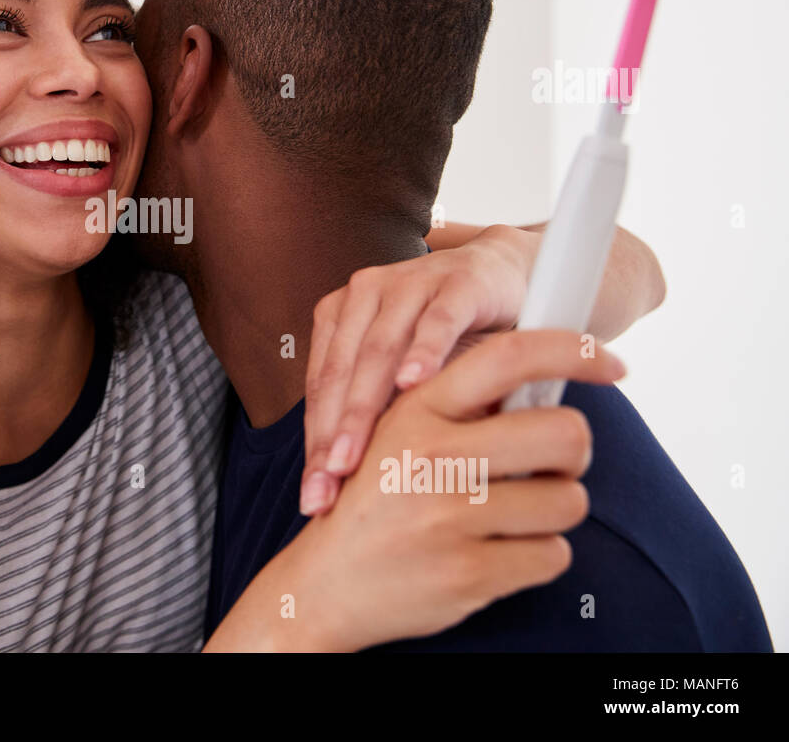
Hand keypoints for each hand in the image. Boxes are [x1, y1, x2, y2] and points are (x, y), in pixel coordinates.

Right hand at [232, 329, 625, 652]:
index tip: (613, 362)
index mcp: (414, 410)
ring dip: (554, 511)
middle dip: (572, 453)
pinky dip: (537, 556)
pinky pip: (553, 555)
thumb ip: (455, 405)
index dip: (571, 351)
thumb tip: (540, 376)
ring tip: (514, 515)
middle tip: (553, 465)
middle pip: (564, 432)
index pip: (507, 356)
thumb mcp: (395, 435)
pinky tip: (498, 552)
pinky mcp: (468, 572)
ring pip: (569, 500)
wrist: (322, 584)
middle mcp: (432, 457)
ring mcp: (450, 516)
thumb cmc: (372, 503)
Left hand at [301, 224, 539, 514]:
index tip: (314, 496)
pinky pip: (436, 320)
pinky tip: (414, 387)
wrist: (502, 275)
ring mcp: (408, 284)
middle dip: (332, 436)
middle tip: (328, 486)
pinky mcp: (456, 283)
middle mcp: (364, 296)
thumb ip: (382, 415)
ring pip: (378, 350)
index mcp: (340, 317)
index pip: (320, 389)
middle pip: (340, 374)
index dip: (315, 444)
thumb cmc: (445, 337)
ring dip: (365, 406)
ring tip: (354, 455)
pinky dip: (424, 352)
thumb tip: (362, 491)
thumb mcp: (406, 376)